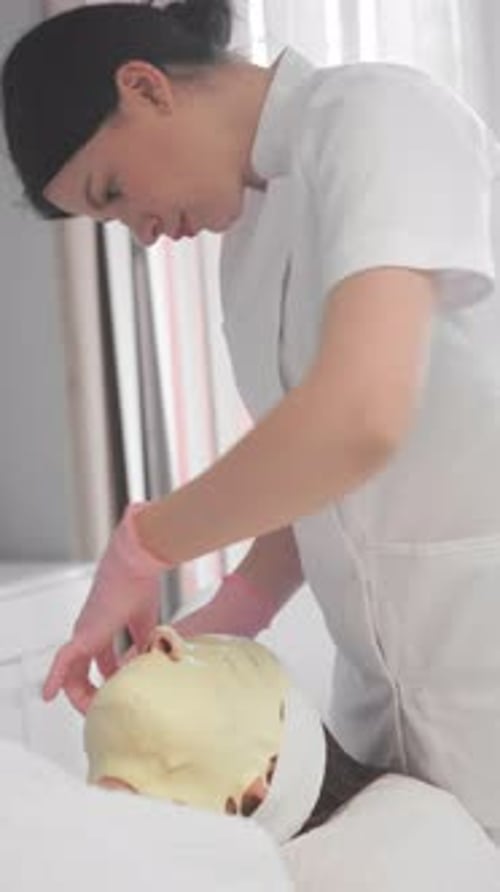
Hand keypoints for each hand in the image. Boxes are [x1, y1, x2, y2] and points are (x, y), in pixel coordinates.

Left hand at [42, 502, 170, 713]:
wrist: (136, 563)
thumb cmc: (142, 583)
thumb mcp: (147, 622)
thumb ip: (145, 644)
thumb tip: (151, 665)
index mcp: (104, 628)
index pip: (101, 662)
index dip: (109, 681)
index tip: (120, 694)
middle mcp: (89, 633)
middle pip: (83, 672)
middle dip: (93, 694)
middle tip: (105, 712)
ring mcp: (83, 633)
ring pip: (72, 673)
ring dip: (80, 695)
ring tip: (91, 713)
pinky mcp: (83, 634)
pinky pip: (63, 662)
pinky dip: (55, 679)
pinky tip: (48, 695)